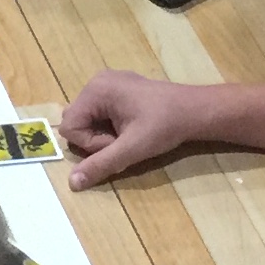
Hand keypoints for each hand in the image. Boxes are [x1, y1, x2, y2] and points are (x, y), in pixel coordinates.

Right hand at [61, 69, 200, 188]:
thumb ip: (100, 164)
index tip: (117, 144)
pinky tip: (131, 126)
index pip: (70, 126)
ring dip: (103, 134)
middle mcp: (97, 81)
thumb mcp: (131, 149)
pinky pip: (99, 111)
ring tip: (128, 135)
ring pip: (87, 118)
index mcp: (96, 90)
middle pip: (76, 120)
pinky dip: (109, 125)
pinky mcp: (118, 87)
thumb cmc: (164, 127)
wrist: (195, 110)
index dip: (90, 143)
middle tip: (123, 140)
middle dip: (95, 139)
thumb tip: (72, 182)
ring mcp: (108, 82)